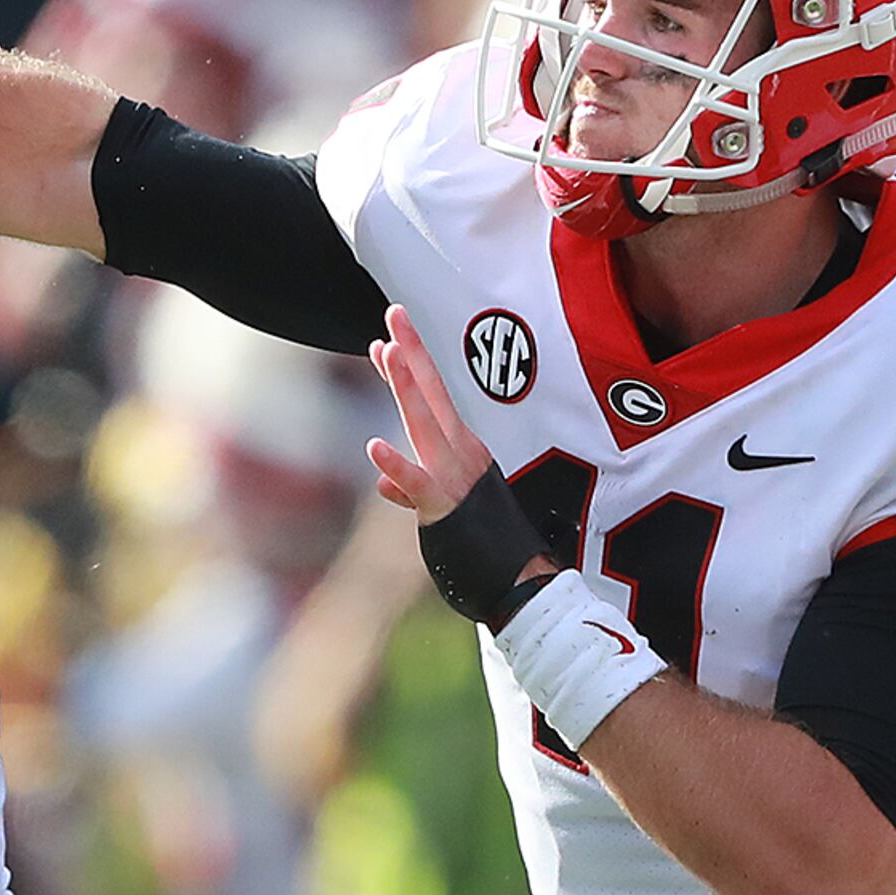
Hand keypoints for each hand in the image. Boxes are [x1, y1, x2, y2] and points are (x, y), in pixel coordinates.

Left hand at [368, 304, 553, 629]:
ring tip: (385, 351)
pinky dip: (396, 467)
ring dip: (407, 387)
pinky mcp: (444, 506)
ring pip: (425, 425)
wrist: (522, 583)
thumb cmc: (486, 545)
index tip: (387, 337)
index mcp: (461, 451)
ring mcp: (454, 477)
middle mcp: (460, 455)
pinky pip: (417, 485)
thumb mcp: (443, 510)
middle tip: (394, 311)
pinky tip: (373, 448)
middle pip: (431, 394)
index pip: (431, 400)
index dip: (408, 367)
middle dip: (412, 352)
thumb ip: (411, 488)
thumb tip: (383, 484)